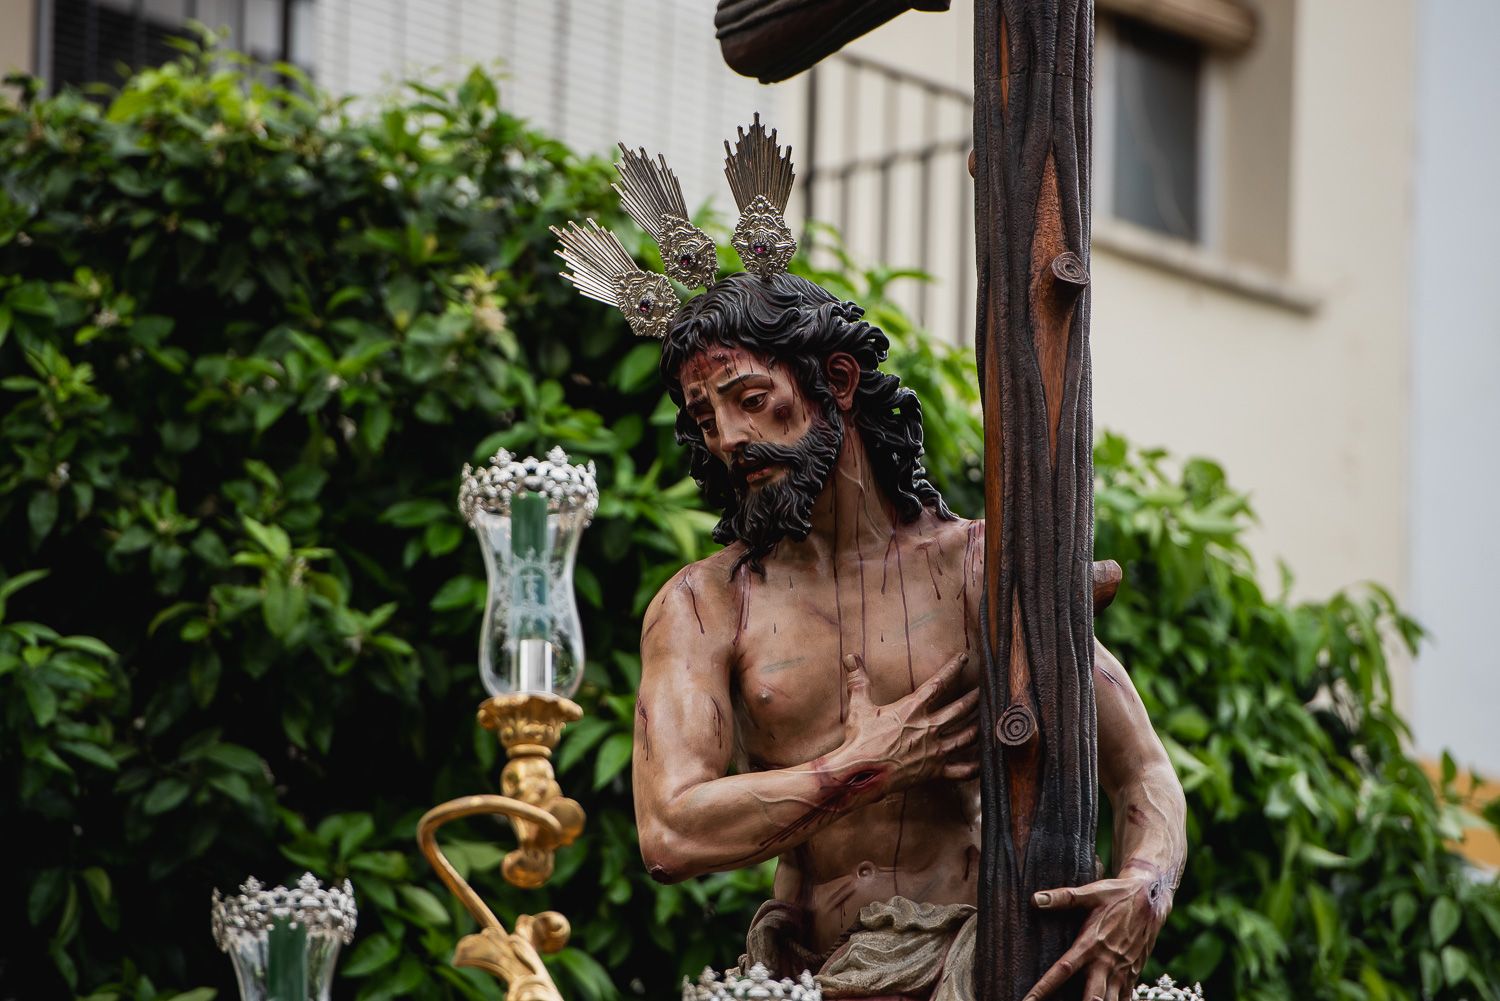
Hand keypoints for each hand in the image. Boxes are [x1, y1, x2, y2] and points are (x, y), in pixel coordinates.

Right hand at [834, 651, 979, 794]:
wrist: (860, 773)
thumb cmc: (860, 739)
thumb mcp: (859, 706)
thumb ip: (858, 680)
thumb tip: (850, 656)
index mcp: (912, 709)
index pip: (939, 683)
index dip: (953, 668)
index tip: (964, 658)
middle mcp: (928, 728)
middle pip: (960, 710)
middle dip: (975, 698)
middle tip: (987, 691)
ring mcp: (934, 751)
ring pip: (966, 737)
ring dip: (979, 727)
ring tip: (989, 720)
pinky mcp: (934, 771)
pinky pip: (961, 771)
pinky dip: (974, 768)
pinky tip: (983, 763)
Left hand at [1023, 864, 1173, 1000]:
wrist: (1152, 899)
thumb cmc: (1117, 895)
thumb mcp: (1090, 893)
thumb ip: (1063, 898)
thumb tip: (1034, 899)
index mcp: (1090, 945)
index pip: (1062, 970)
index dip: (1044, 987)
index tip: (1028, 1000)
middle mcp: (1106, 963)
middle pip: (1091, 997)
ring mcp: (1122, 972)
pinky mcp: (1133, 974)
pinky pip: (1125, 999)